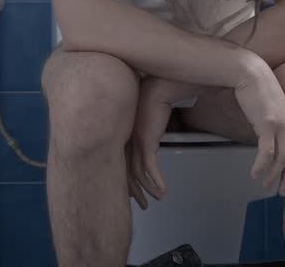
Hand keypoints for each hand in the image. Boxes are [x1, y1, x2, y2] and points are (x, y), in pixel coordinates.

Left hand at [127, 77, 192, 209]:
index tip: (133, 189)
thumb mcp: (148, 110)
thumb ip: (148, 120)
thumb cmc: (155, 90)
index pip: (121, 160)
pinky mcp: (146, 140)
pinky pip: (150, 167)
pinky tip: (163, 190)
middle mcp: (127, 137)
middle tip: (141, 203)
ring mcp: (136, 140)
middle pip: (126, 170)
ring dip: (148, 188)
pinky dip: (157, 181)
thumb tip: (152, 127)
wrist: (160, 81)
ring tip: (157, 198)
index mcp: (125, 130)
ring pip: (138, 173)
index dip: (127, 178)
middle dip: (134, 190)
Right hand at [232, 57, 284, 195]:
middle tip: (282, 191)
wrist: (248, 70)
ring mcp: (280, 125)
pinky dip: (261, 166)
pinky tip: (254, 172)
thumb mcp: (267, 105)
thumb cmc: (254, 85)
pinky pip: (267, 152)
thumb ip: (269, 119)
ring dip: (273, 175)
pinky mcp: (268, 124)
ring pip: (282, 159)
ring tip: (263, 183)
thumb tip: (263, 132)